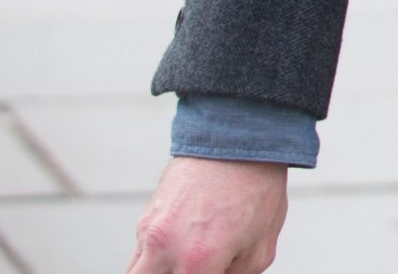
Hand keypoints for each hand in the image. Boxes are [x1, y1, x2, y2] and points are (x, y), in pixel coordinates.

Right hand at [126, 157, 287, 273]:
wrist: (239, 138)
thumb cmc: (256, 191)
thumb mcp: (260, 248)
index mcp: (197, 262)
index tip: (216, 269)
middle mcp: (164, 250)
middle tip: (195, 267)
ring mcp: (148, 234)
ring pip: (137, 273)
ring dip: (160, 271)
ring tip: (188, 257)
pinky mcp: (145, 220)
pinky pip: (141, 255)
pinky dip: (156, 260)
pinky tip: (184, 246)